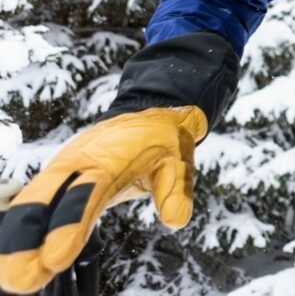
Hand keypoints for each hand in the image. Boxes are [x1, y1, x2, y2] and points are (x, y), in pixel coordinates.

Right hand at [0, 107, 205, 293]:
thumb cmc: (161, 140)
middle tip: (18, 279)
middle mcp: (76, 163)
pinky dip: (18, 226)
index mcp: (107, 158)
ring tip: (6, 275)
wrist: (146, 114)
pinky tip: (8, 256)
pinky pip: (33, 202)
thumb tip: (176, 221)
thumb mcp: (178, 160)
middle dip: (25, 238)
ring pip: (31, 201)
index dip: (67, 226)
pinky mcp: (56, 178)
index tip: (55, 259)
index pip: (85, 194)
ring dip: (16, 237)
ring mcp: (61, 170)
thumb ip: (175, 190)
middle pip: (43, 199)